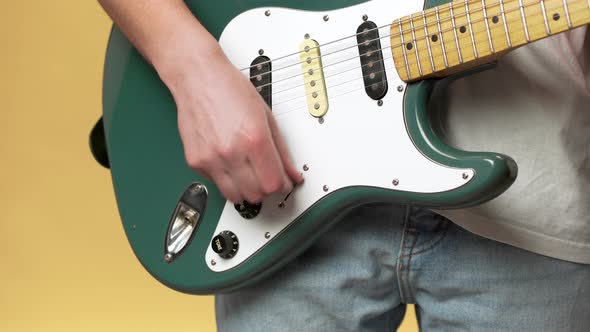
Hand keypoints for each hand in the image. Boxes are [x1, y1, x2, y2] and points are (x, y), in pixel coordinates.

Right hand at [161, 46, 302, 203]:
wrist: (197, 76)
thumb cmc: (229, 88)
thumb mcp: (266, 115)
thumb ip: (281, 149)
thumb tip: (292, 173)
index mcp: (254, 138)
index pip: (273, 183)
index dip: (282, 185)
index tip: (283, 182)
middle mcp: (231, 151)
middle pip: (256, 195)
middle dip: (265, 189)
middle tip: (266, 176)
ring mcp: (211, 159)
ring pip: (235, 197)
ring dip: (245, 190)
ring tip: (248, 173)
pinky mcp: (195, 162)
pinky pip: (216, 184)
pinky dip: (226, 179)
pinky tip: (228, 161)